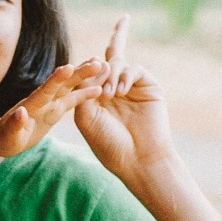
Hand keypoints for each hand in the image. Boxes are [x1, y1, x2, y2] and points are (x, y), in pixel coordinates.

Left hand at [0, 59, 108, 157]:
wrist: (4, 137)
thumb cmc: (4, 139)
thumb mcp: (8, 136)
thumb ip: (14, 124)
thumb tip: (21, 112)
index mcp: (31, 105)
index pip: (45, 90)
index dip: (56, 79)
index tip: (68, 68)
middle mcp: (43, 100)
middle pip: (62, 84)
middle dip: (78, 73)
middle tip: (97, 62)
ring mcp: (50, 104)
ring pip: (70, 87)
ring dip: (84, 77)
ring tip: (102, 66)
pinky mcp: (55, 110)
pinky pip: (72, 100)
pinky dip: (84, 94)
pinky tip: (100, 89)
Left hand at [74, 16, 175, 178]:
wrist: (137, 159)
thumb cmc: (108, 143)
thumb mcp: (85, 116)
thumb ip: (83, 89)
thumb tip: (93, 61)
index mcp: (93, 98)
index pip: (86, 74)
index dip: (80, 67)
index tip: (73, 68)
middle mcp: (112, 90)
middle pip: (103, 62)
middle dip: (95, 62)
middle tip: (93, 67)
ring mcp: (130, 87)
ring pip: (116, 62)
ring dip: (109, 74)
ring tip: (108, 94)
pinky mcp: (148, 87)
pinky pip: (134, 69)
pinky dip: (125, 76)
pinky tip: (120, 92)